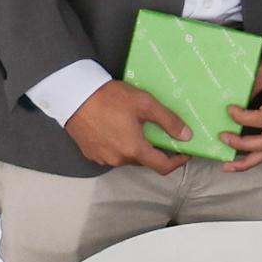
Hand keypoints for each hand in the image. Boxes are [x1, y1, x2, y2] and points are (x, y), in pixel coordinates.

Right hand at [64, 79, 192, 171]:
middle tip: (162, 134)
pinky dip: (120, 146)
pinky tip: (119, 130)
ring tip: (138, 129)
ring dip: (136, 148)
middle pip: (144, 161)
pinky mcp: (91, 153)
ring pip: (127, 158)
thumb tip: (187, 136)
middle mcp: (118, 160)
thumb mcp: (144, 104)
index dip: (177, 161)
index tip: (185, 152)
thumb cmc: (110, 98)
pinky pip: (112, 154)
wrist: (74, 95)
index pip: (162, 166)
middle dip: (156, 151)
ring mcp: (102, 158)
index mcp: (133, 150)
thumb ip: (168, 121)